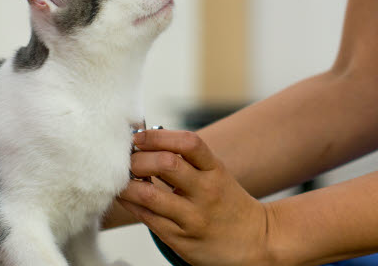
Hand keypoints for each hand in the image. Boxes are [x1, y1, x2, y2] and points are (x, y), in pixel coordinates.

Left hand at [118, 129, 273, 265]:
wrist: (256, 242)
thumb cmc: (228, 204)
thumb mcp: (216, 175)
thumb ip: (187, 161)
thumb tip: (145, 143)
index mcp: (216, 170)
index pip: (188, 143)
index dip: (158, 136)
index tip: (139, 136)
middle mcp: (206, 192)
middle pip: (166, 164)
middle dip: (138, 159)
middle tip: (126, 160)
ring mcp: (193, 217)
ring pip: (149, 194)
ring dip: (127, 183)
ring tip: (120, 178)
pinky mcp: (181, 239)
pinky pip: (147, 218)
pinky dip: (130, 203)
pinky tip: (126, 196)